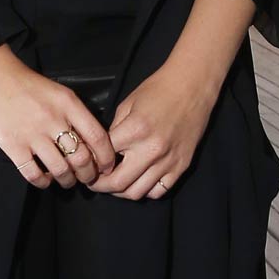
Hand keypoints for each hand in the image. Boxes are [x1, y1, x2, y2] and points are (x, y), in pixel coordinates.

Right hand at [0, 45, 119, 188]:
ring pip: (61, 170)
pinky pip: (34, 173)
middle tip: (88, 178)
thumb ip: (74, 113)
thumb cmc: (25, 83)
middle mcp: (54, 120)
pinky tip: (44, 179)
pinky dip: (43, 181)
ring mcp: (33, 134)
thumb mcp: (58, 91)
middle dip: (89, 175)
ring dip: (67, 180)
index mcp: (68, 104)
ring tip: (67, 180)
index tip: (106, 167)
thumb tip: (90, 141)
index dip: (106, 158)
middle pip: (82, 158)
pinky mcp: (13, 145)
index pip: (98, 137)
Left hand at [85, 57, 219, 200]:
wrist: (192, 86)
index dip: (91, 162)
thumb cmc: (158, 90)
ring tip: (114, 184)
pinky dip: (145, 191)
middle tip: (93, 182)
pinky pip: (158, 192)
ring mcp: (168, 161)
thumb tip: (102, 152)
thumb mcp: (127, 105)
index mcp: (134, 131)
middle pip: (117, 183)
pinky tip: (138, 181)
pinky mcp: (181, 166)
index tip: (86, 164)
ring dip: (120, 192)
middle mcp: (151, 150)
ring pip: (136, 193)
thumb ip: (114, 131)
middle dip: (100, 185)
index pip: (103, 157)